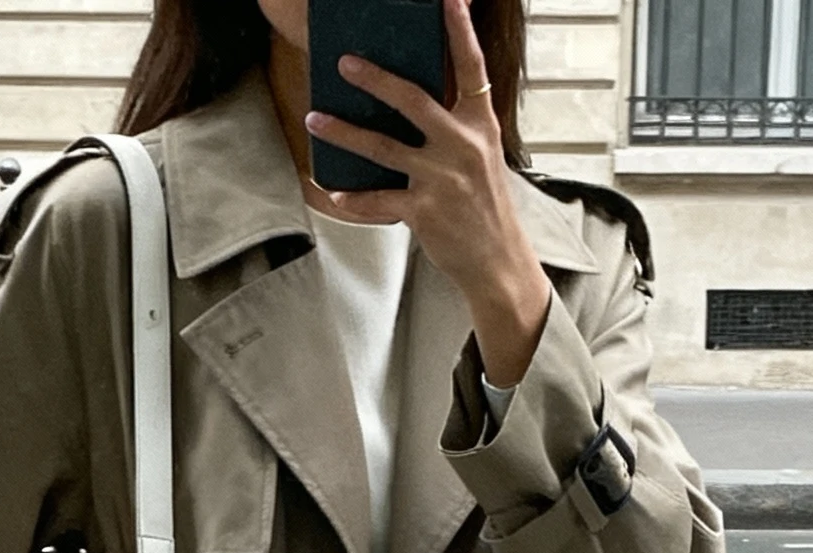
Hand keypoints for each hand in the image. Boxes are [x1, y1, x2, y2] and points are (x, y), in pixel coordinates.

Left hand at [304, 0, 550, 386]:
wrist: (497, 261)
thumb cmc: (485, 209)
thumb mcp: (480, 157)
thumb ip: (454, 126)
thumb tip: (415, 103)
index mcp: (480, 126)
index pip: (471, 68)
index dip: (459, 31)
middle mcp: (461, 146)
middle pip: (412, 100)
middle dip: (375, 78)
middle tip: (345, 62)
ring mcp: (441, 179)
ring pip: (383, 147)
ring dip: (344, 132)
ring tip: (315, 119)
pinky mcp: (424, 211)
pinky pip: (379, 200)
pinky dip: (355, 199)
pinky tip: (334, 194)